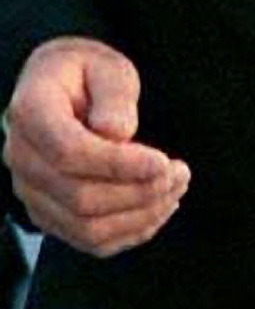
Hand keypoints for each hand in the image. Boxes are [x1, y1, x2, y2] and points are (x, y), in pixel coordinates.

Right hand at [4, 39, 186, 254]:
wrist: (65, 92)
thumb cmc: (88, 76)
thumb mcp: (108, 67)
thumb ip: (114, 94)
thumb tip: (116, 133)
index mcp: (30, 112)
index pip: (69, 152)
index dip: (120, 164)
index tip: (164, 161)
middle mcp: (21, 156)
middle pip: (80, 197)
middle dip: (141, 192)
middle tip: (180, 173)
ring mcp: (31, 190)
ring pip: (87, 226)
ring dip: (143, 215)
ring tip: (176, 188)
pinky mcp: (49, 214)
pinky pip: (91, 240)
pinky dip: (133, 231)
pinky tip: (159, 206)